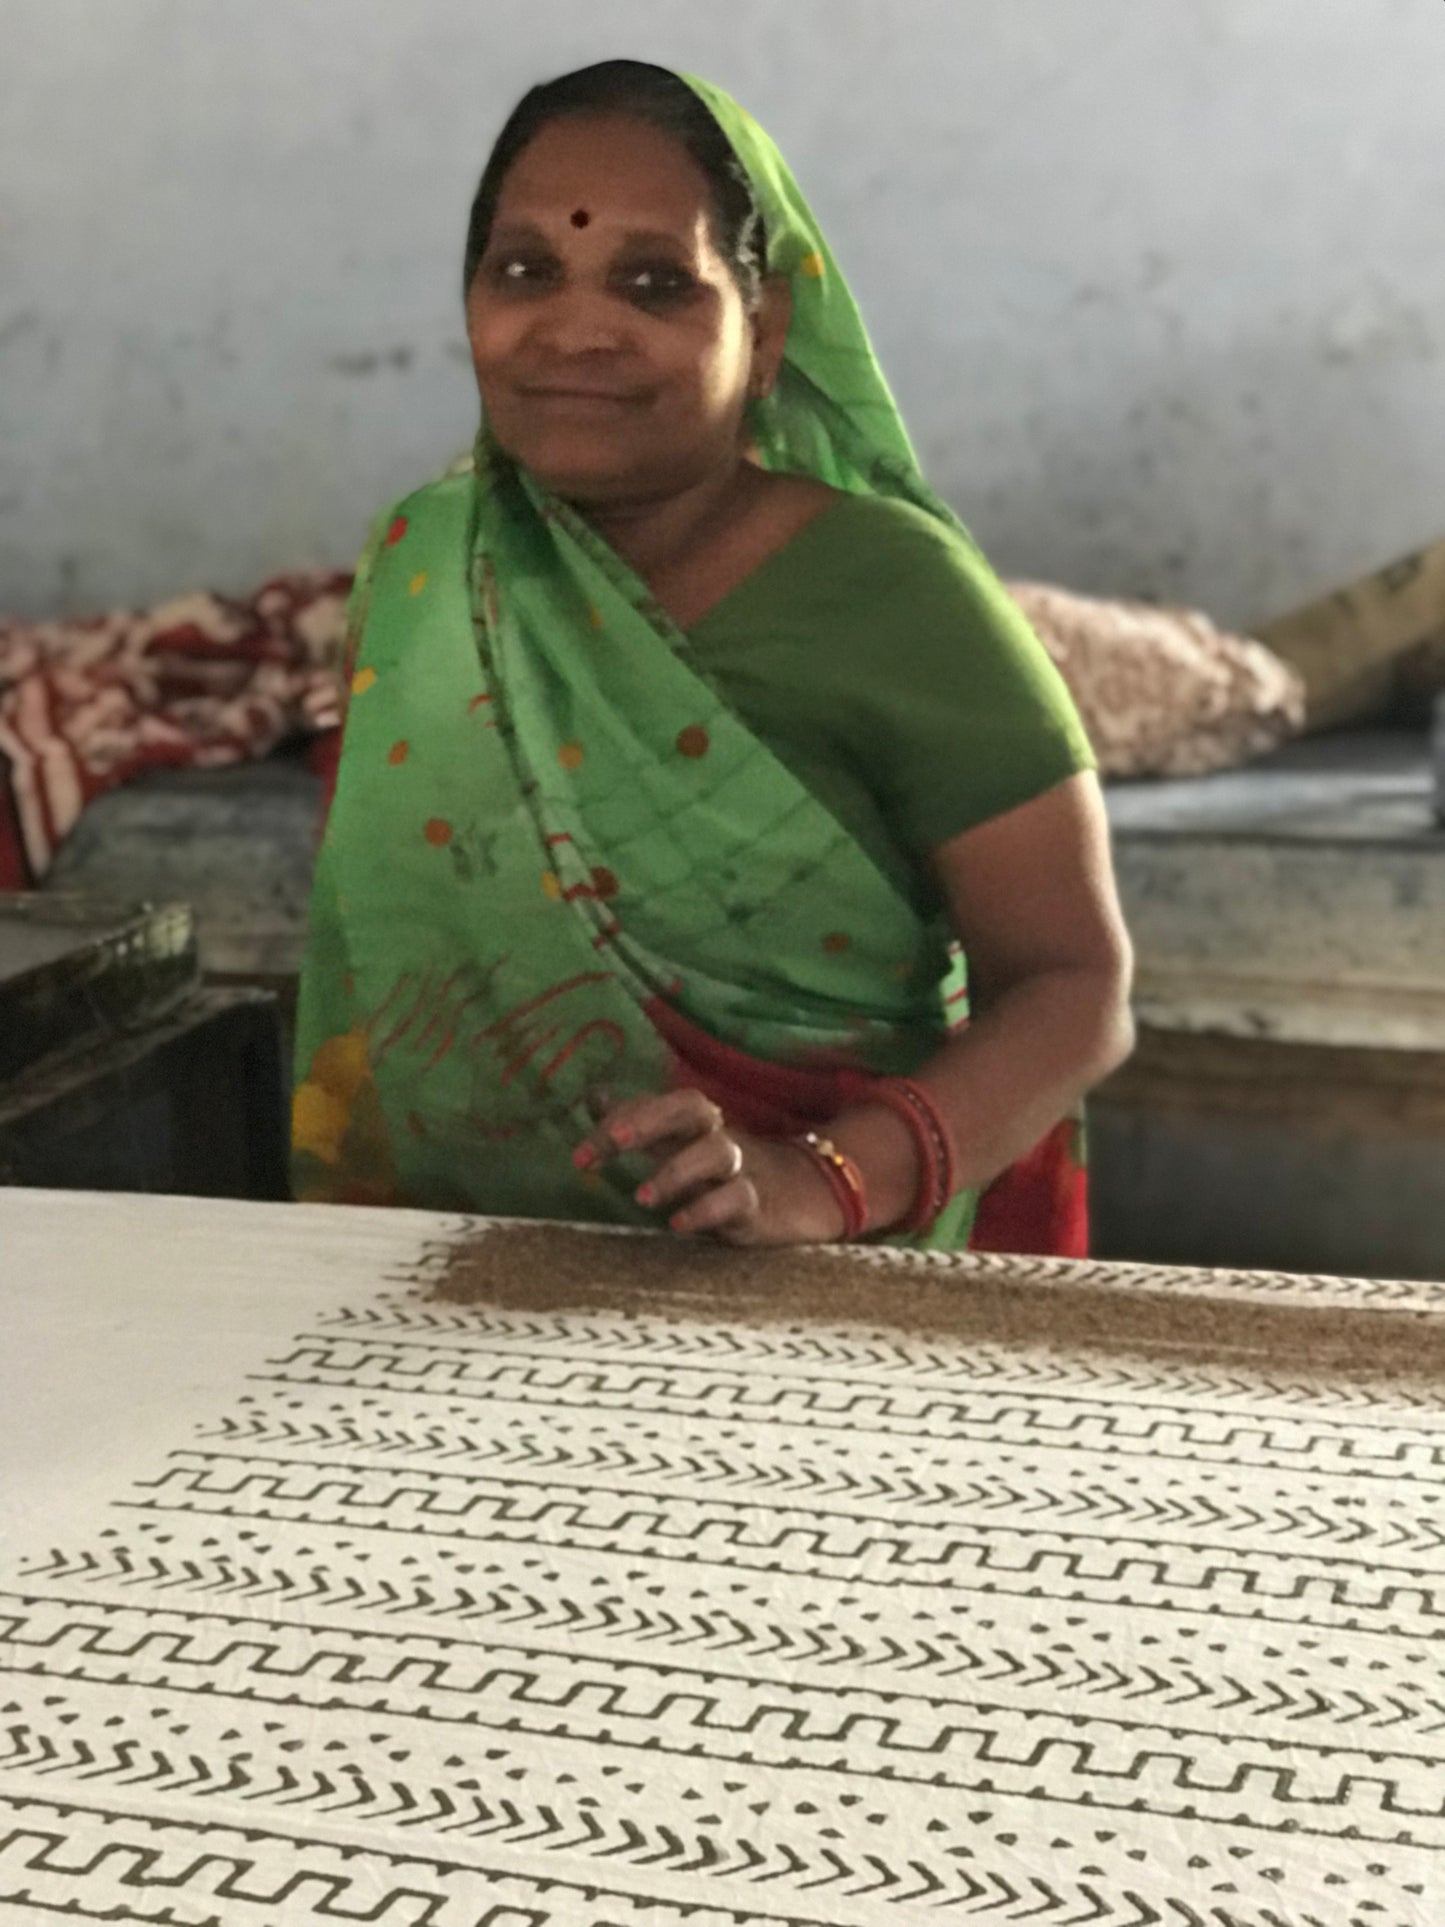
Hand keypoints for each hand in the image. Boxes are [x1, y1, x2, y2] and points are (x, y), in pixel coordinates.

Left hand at [573, 1088, 848, 1245]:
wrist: (813, 1190)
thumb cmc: (733, 1168)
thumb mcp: (687, 1143)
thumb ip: (642, 1123)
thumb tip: (593, 1098)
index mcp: (698, 1121)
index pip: (655, 1104)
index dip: (617, 1120)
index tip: (580, 1156)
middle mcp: (719, 1136)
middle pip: (690, 1108)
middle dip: (649, 1119)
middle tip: (614, 1142)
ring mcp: (743, 1168)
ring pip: (716, 1152)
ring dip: (675, 1171)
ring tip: (640, 1198)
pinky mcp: (761, 1204)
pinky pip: (737, 1199)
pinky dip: (707, 1209)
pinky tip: (678, 1224)